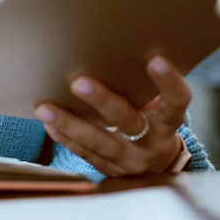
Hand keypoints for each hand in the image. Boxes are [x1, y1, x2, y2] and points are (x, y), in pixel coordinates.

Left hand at [34, 56, 188, 175]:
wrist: (157, 166)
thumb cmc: (152, 122)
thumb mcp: (157, 108)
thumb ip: (142, 88)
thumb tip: (112, 50)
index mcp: (168, 122)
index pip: (175, 101)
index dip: (168, 83)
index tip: (155, 60)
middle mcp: (152, 142)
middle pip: (128, 120)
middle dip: (102, 101)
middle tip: (79, 82)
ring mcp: (130, 160)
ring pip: (99, 142)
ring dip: (69, 124)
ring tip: (44, 109)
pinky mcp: (110, 169)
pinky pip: (84, 153)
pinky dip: (64, 137)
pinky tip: (48, 123)